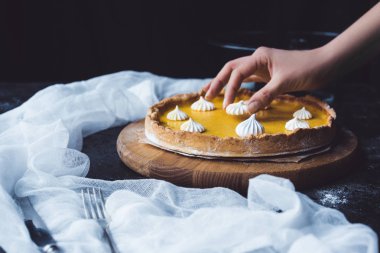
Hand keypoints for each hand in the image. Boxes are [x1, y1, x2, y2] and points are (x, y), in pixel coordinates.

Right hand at [203, 46, 331, 113]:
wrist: (325, 64)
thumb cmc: (306, 69)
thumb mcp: (284, 83)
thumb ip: (265, 96)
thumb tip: (246, 110)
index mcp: (259, 56)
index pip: (237, 73)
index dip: (229, 90)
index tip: (226, 106)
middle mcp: (258, 59)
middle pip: (231, 69)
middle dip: (218, 82)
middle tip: (206, 96)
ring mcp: (262, 66)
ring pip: (238, 74)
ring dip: (226, 84)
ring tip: (211, 94)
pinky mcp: (268, 74)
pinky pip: (249, 80)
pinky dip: (239, 88)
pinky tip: (233, 94)